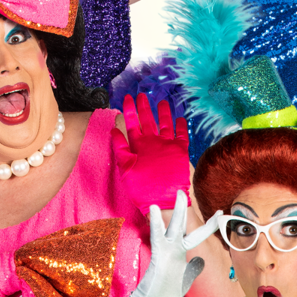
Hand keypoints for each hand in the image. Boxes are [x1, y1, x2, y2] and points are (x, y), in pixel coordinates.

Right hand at [115, 93, 190, 209]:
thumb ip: (120, 148)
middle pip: (148, 119)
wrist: (163, 201)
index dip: (129, 109)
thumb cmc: (141, 188)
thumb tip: (114, 130)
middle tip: (141, 95)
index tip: (127, 98)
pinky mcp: (181, 151)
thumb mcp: (125, 169)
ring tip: (162, 102)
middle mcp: (153, 141)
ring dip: (163, 112)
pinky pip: (182, 134)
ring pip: (165, 123)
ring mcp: (168, 144)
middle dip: (144, 106)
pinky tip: (180, 118)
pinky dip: (180, 125)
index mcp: (139, 145)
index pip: (132, 122)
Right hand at [117, 191, 224, 296]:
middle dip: (184, 208)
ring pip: (173, 227)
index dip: (209, 224)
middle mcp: (174, 248)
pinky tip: (155, 209)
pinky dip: (157, 223)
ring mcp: (167, 251)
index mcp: (182, 252)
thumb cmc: (169, 291)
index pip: (197, 234)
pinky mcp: (159, 256)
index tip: (219, 212)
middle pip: (182, 224)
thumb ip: (194, 266)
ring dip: (176, 211)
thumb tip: (200, 260)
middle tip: (184, 190)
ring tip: (178, 194)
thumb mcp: (187, 277)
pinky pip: (158, 237)